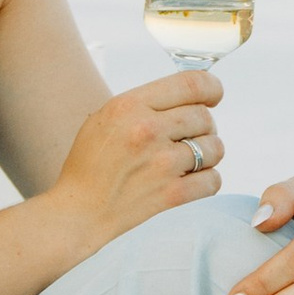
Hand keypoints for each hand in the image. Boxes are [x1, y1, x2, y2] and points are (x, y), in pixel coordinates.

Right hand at [47, 70, 225, 251]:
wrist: (79, 210)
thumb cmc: (90, 164)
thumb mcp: (106, 117)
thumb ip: (145, 103)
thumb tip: (191, 97)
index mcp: (129, 105)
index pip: (192, 84)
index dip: (212, 88)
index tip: (214, 96)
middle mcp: (147, 130)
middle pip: (205, 117)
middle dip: (203, 127)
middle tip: (188, 137)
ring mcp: (161, 163)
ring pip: (214, 148)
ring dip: (207, 154)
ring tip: (187, 161)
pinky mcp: (171, 194)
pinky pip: (213, 180)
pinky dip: (207, 180)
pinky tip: (190, 180)